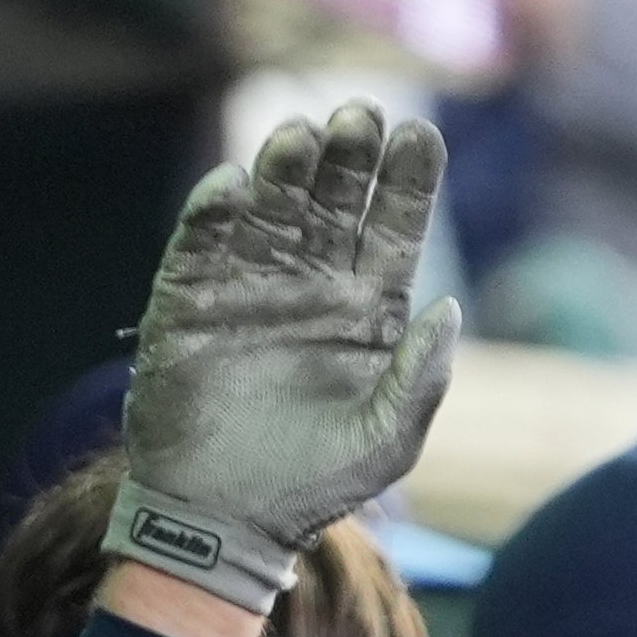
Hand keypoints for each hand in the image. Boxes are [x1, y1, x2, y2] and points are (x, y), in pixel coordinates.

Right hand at [105, 102, 459, 613]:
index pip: (393, 228)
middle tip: (359, 114)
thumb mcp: (385, 442)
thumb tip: (448, 308)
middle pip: (333, 201)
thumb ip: (420, 378)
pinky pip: (200, 243)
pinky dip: (212, 211)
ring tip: (300, 135)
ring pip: (269, 207)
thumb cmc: (314, 486)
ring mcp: (247, 288)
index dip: (408, 180)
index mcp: (366, 311)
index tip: (422, 133)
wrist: (224, 522)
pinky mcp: (188, 301)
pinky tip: (231, 184)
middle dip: (348, 155)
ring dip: (283, 169)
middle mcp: (310, 286)